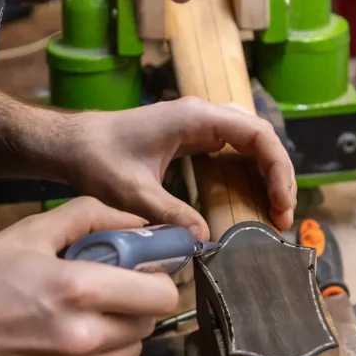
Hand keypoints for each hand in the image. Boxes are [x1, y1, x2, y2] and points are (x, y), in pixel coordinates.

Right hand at [0, 198, 178, 355]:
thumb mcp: (30, 232)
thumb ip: (90, 217)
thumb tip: (136, 223)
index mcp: (79, 291)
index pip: (160, 295)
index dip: (157, 278)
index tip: (140, 269)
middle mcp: (84, 339)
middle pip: (150, 323)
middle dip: (136, 302)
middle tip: (109, 288)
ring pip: (131, 351)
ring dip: (120, 331)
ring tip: (83, 314)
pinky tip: (58, 340)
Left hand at [61, 97, 295, 238]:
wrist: (71, 143)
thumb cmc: (97, 158)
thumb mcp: (132, 192)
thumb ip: (169, 214)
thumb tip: (204, 240)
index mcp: (195, 118)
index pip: (256, 134)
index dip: (277, 168)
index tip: (280, 202)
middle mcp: (202, 115)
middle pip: (260, 137)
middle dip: (278, 174)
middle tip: (283, 216)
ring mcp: (197, 125)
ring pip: (249, 142)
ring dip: (266, 173)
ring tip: (274, 211)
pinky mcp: (190, 138)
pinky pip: (231, 151)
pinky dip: (247, 173)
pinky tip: (249, 200)